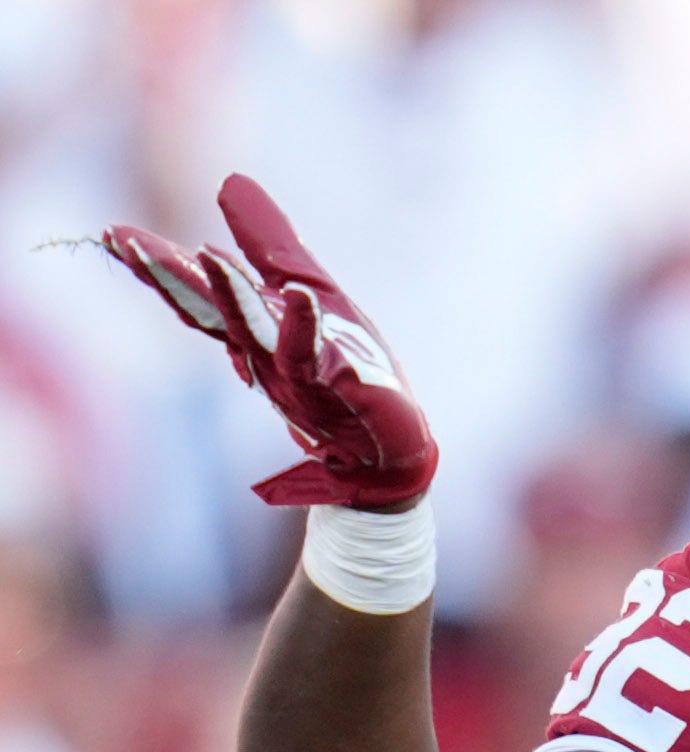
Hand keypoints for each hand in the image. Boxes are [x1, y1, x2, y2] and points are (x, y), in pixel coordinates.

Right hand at [103, 176, 435, 507]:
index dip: (157, 263)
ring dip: (229, 295)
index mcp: (251, 326)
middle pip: (208, 309)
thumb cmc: (349, 368)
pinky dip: (301, 325)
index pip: (196, 292)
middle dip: (169, 276)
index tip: (114, 232)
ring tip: (209, 257)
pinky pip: (311, 355)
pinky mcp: (331, 385)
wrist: (389, 447)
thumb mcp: (311, 289)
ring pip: (251, 330)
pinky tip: (297, 295)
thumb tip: (230, 180)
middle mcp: (261, 349)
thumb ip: (269, 243)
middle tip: (126, 241)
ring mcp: (292, 370)